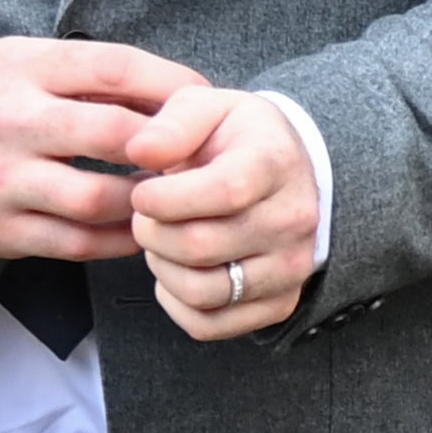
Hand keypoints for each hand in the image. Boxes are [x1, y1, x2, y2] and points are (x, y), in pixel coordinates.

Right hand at [0, 36, 204, 262]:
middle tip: (196, 155)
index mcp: (22, 68)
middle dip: (165, 147)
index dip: (168, 83)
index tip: (202, 96)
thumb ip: (91, 74)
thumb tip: (180, 91)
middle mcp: (9, 123)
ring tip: (171, 195)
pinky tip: (139, 227)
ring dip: (146, 201)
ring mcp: (2, 181)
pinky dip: (118, 239)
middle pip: (112, 134)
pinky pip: (77, 243)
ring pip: (98, 199)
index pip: (113, 68)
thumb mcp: (25, 63)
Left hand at [125, 84, 320, 338]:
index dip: (166, 199)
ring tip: (162, 242)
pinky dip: (177, 303)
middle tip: (145, 216)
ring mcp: (290, 268)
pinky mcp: (278, 304)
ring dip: (162, 268)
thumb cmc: (240, 141)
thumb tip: (139, 150)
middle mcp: (293, 220)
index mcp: (274, 164)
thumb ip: (173, 122)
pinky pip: (209, 325)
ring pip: (203, 291)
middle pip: (201, 246)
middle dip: (152, 232)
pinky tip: (177, 271)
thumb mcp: (209, 107)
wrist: (290, 173)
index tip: (142, 193)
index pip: (224, 192)